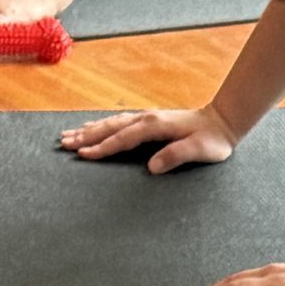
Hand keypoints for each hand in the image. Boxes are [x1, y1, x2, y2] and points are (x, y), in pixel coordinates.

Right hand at [58, 106, 235, 176]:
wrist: (221, 121)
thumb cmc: (212, 140)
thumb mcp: (199, 151)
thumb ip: (176, 156)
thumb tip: (152, 167)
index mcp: (154, 126)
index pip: (122, 138)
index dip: (103, 147)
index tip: (84, 154)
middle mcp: (146, 119)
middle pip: (110, 127)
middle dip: (86, 136)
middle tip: (63, 143)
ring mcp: (145, 118)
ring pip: (110, 123)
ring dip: (89, 129)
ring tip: (68, 136)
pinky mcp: (146, 121)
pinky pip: (117, 122)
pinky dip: (101, 126)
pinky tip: (90, 128)